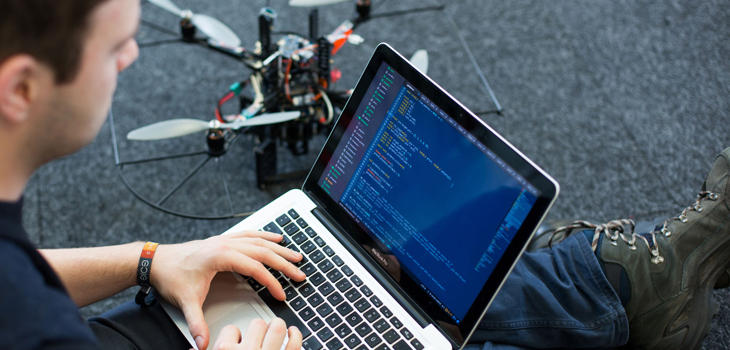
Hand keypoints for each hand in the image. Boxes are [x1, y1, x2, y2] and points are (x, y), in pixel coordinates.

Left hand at [150, 230, 305, 349]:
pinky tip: (276, 237)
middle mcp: (225, 244)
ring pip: (259, 241)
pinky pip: (250, 235)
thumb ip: (196, 322)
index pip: (255, 268)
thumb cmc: (170, 276)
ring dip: (279, 249)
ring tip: (297, 255)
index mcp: (220, 256)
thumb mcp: (185, 301)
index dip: (271, 283)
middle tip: (300, 274)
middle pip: (263, 251)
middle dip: (284, 263)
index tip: (281, 295)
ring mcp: (225, 240)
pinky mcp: (222, 240)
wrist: (155, 260)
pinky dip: (265, 236)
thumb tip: (203, 341)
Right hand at [210, 318, 301, 349]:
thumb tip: (194, 348)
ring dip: (277, 327)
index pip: (231, 330)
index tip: (236, 342)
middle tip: (259, 336)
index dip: (234, 335)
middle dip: (258, 329)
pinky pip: (294, 343)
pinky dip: (296, 335)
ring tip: (275, 330)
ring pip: (277, 328)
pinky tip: (293, 333)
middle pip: (256, 324)